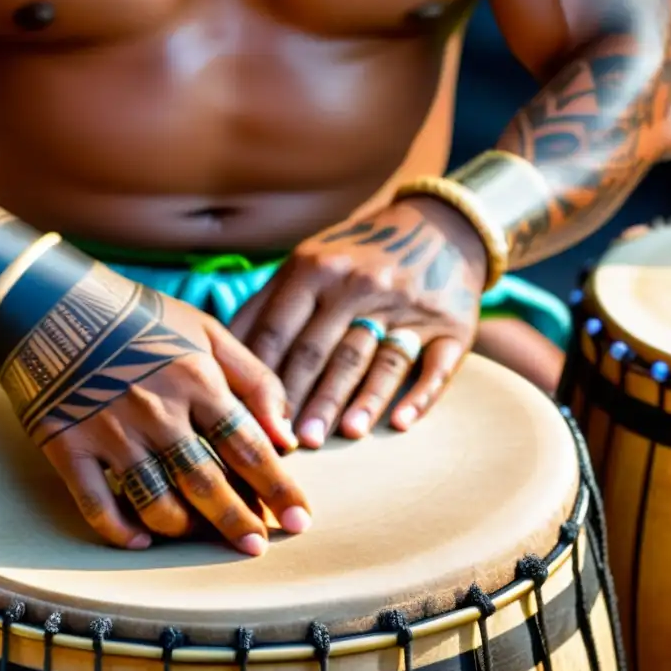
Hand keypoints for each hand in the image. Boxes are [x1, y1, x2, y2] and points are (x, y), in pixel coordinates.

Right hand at [0, 265, 310, 555]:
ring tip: (200, 536)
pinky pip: (96, 504)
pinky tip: (141, 540)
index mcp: (195, 379)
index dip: (277, 487)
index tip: (299, 519)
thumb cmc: (137, 316)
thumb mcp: (205, 330)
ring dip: (184, 528)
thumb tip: (284, 434)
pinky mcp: (68, 447)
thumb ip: (253, 378)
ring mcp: (110, 432)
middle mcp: (156, 411)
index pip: (247, 446)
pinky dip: (120, 530)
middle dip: (238, 522)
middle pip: (207, 482)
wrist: (48, 301)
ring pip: (155, 501)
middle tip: (258, 548)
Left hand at [230, 197, 487, 446]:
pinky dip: (419, 395)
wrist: (439, 226)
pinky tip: (401, 424)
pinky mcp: (451, 326)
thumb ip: (266, 303)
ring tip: (342, 436)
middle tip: (289, 443)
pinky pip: (435, 365)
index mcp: (315, 270)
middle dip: (303, 399)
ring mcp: (407, 306)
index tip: (248, 418)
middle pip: (323, 350)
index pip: (279, 331)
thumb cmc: (355, 256)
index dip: (261, 377)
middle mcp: (359, 285)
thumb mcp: (308, 261)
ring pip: (375, 359)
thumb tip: (219, 352)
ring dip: (358, 400)